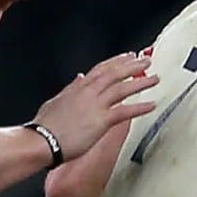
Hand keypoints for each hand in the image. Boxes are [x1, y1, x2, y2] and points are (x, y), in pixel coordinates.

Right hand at [34, 52, 158, 158]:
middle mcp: (88, 92)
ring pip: (122, 88)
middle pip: (115, 73)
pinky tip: (152, 104)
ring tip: (155, 78)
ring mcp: (96, 105)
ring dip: (141, 81)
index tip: (127, 56)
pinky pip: (125, 111)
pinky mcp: (101, 121)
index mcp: (78, 87)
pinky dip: (140, 107)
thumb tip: (79, 78)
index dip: (116, 61)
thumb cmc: (45, 125)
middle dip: (132, 65)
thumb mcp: (57, 100)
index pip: (101, 69)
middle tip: (146, 60)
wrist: (42, 140)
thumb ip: (71, 88)